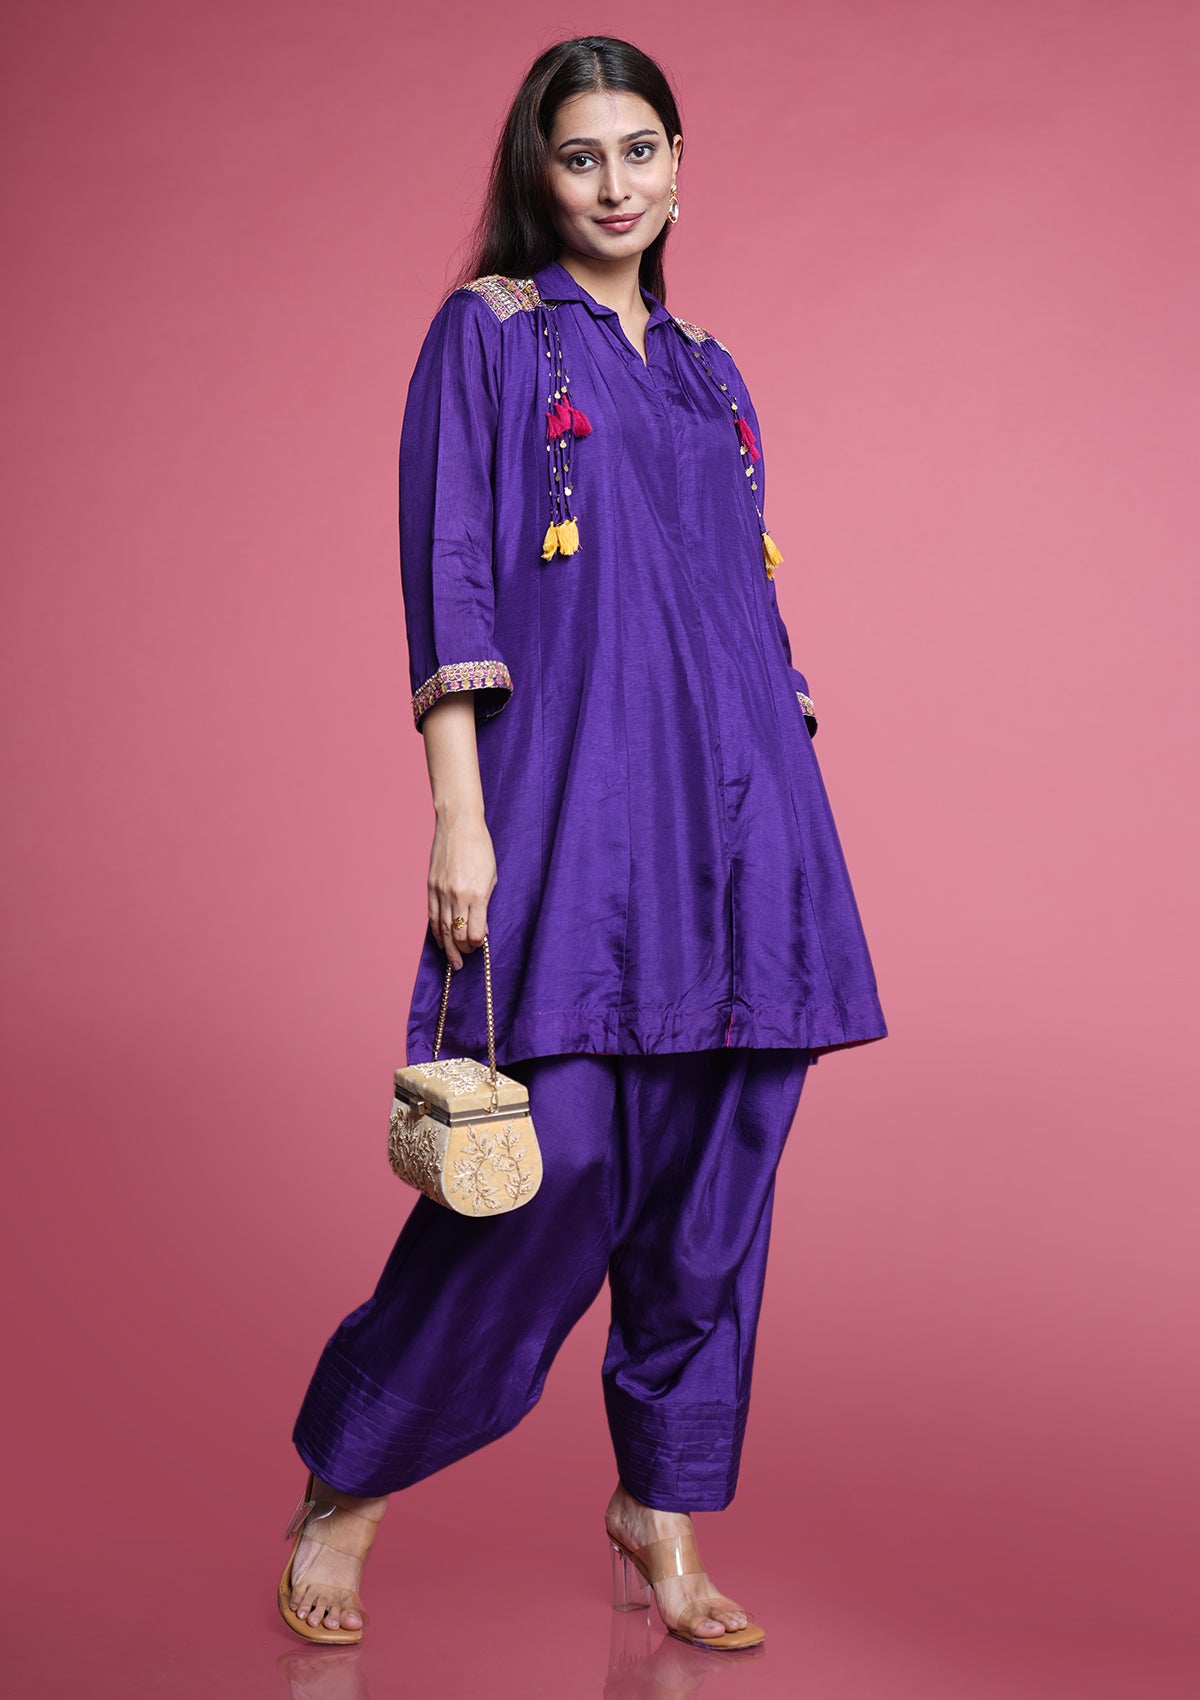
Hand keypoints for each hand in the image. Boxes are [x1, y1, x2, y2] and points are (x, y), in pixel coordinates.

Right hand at [428, 809, 496, 968]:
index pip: (474, 932)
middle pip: (456, 934)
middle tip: (464, 963)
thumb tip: (482, 928)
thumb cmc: (480, 848)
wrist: (458, 824)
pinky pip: (432, 915)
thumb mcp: (491, 876)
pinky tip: (439, 941)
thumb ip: (486, 905)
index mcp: (476, 894)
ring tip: (452, 961)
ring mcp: (441, 891)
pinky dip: (435, 931)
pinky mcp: (431, 886)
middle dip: (461, 951)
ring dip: (447, 947)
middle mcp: (457, 896)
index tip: (479, 947)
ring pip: (442, 928)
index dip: (476, 944)